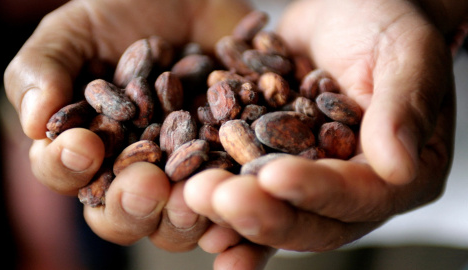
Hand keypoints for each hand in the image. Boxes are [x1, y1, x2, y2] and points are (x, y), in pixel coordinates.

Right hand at [3, 0, 255, 254]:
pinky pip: (231, 189)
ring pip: (178, 219)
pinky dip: (232, 195)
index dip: (68, 167)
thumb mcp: (76, 31)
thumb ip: (43, 69)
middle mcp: (137, 169)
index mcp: (90, 147)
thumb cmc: (125, 13)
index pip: (68, 173)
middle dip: (131, 206)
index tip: (82, 146)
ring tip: (192, 198)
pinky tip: (236, 186)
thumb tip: (33, 122)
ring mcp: (185, 171)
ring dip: (182, 217)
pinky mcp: (229, 161)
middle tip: (145, 185)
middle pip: (126, 213)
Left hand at [185, 0, 465, 252]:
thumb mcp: (407, 54)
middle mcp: (352, 189)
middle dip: (262, 213)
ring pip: (272, 210)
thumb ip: (404, 108)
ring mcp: (309, 179)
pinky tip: (190, 202)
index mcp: (398, 174)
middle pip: (309, 220)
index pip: (357, 196)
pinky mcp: (274, 162)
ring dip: (231, 212)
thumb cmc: (386, 26)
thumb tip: (399, 168)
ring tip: (192, 199)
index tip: (275, 177)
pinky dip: (222, 198)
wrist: (346, 14)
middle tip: (216, 198)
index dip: (316, 191)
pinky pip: (247, 186)